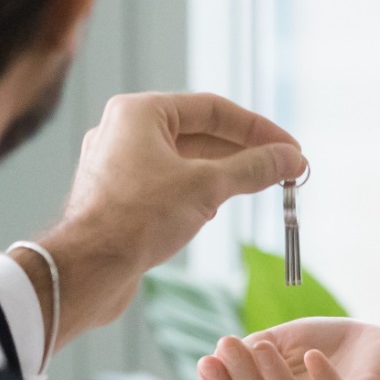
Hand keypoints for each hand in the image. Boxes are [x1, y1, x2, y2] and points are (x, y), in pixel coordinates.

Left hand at [23, 93, 304, 346]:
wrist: (87, 270)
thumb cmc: (137, 218)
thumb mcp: (207, 187)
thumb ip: (253, 168)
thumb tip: (292, 159)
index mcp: (140, 112)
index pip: (213, 109)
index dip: (258, 129)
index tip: (290, 149)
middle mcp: (124, 131)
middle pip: (200, 133)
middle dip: (244, 152)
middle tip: (284, 169)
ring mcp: (119, 164)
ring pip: (185, 160)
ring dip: (225, 172)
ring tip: (261, 187)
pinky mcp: (119, 196)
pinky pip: (169, 183)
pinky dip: (199, 190)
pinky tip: (218, 209)